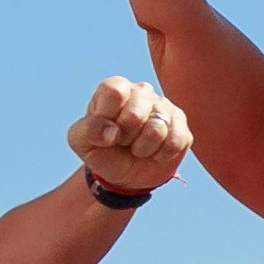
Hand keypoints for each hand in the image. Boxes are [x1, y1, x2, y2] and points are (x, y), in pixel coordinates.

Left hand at [69, 76, 192, 196]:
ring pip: (157, 129)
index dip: (109, 116)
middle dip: (126, 136)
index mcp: (116, 88)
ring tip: (138, 148)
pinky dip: (160, 155)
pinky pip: (175, 141)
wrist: (125, 175)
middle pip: (136, 113)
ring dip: (143, 148)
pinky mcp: (183, 127)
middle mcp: (142, 92)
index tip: (106, 129)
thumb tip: (112, 132)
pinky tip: (154, 153)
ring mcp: (165, 108)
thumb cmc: (102, 150)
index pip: (115, 90)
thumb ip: (88, 130)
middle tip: (123, 141)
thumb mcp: (81, 142)